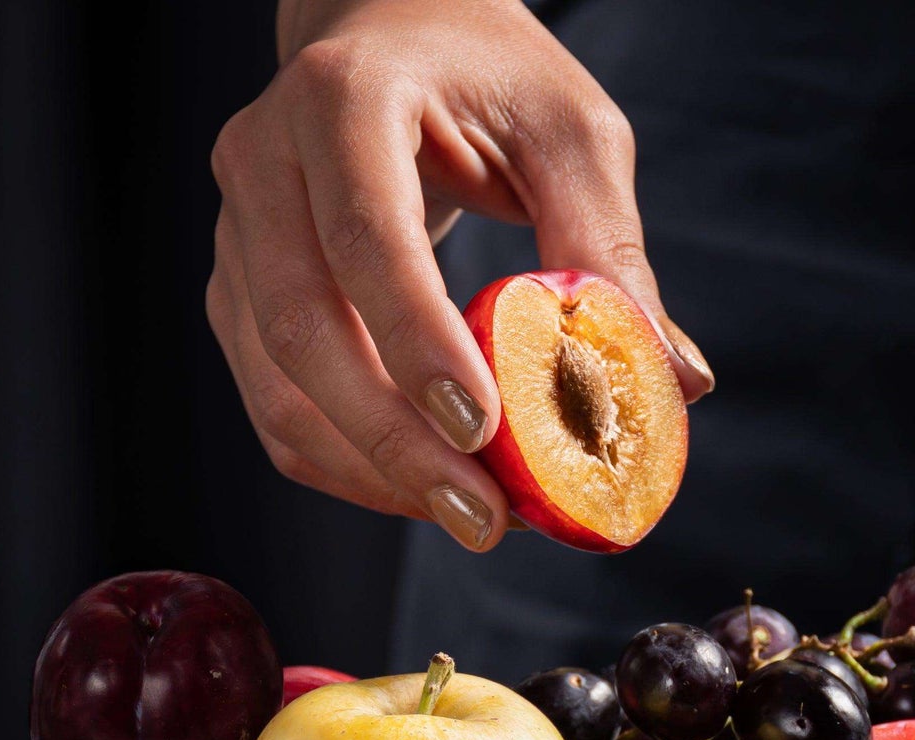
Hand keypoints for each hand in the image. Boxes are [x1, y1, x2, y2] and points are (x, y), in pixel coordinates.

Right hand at [207, 0, 712, 550]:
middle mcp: (263, 163)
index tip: (484, 430)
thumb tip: (677, 383)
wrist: (392, 39)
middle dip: (393, 442)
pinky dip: (348, 465)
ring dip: (370, 472)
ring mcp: (237, 235)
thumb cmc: (488, 79)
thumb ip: (610, 250)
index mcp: (341, 99)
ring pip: (276, 385)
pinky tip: (421, 492)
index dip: (417, 343)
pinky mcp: (240, 293)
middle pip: (301, 327)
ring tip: (466, 518)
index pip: (364, 235)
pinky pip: (276, 406)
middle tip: (481, 518)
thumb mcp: (569, 135)